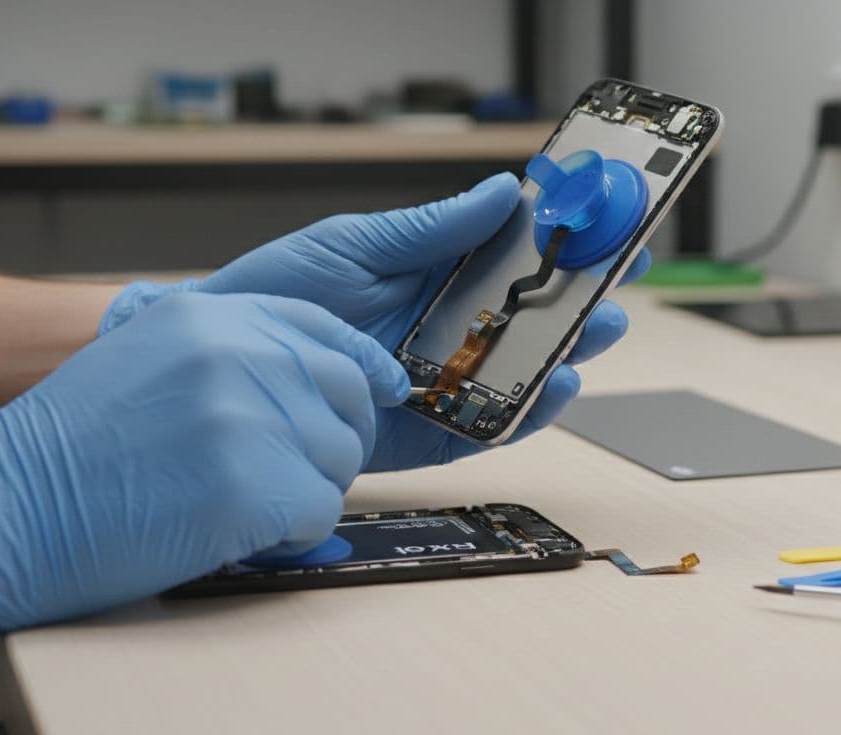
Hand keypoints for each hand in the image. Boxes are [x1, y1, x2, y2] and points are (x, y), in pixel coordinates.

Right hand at [0, 293, 405, 645]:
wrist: (12, 503)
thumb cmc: (74, 444)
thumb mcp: (151, 356)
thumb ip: (231, 353)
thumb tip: (313, 382)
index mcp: (212, 315)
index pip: (324, 330)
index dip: (362, 365)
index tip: (383, 389)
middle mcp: (239, 354)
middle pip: (346, 396)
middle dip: (334, 439)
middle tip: (290, 471)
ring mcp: (250, 417)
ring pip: (339, 459)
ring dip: (306, 491)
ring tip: (240, 501)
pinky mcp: (257, 485)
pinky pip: (320, 511)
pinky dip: (291, 533)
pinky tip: (237, 530)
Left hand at [100, 173, 650, 470]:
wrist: (223, 365)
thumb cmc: (278, 294)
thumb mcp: (355, 246)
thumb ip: (431, 229)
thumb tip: (506, 193)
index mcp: (436, 275)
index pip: (518, 258)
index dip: (570, 245)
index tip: (616, 226)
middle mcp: (448, 330)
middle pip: (532, 319)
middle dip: (581, 302)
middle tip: (617, 287)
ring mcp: (440, 383)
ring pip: (520, 373)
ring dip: (566, 354)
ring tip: (596, 333)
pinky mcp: (426, 435)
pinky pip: (488, 428)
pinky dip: (526, 413)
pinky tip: (553, 388)